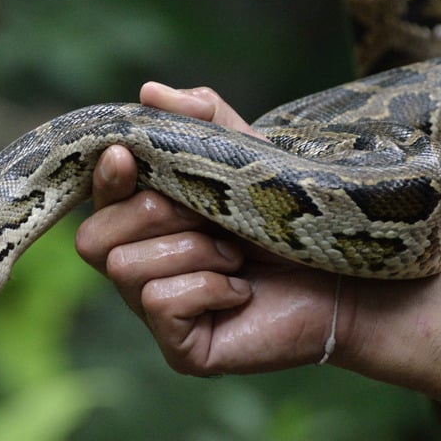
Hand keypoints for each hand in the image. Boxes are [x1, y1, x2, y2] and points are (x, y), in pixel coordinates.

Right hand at [75, 82, 344, 374]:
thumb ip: (203, 118)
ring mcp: (157, 312)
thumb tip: (148, 91)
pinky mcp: (180, 349)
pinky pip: (159, 303)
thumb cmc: (294, 216)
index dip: (103, 177)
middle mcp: (142, 267)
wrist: (348, 279)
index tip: (125, 154)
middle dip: (154, 216)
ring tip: (237, 254)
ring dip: (192, 250)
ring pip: (125, 268)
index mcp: (147, 223)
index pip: (96, 201)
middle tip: (212, 217)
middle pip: (91, 240)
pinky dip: (208, 285)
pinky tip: (242, 290)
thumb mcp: (248, 155)